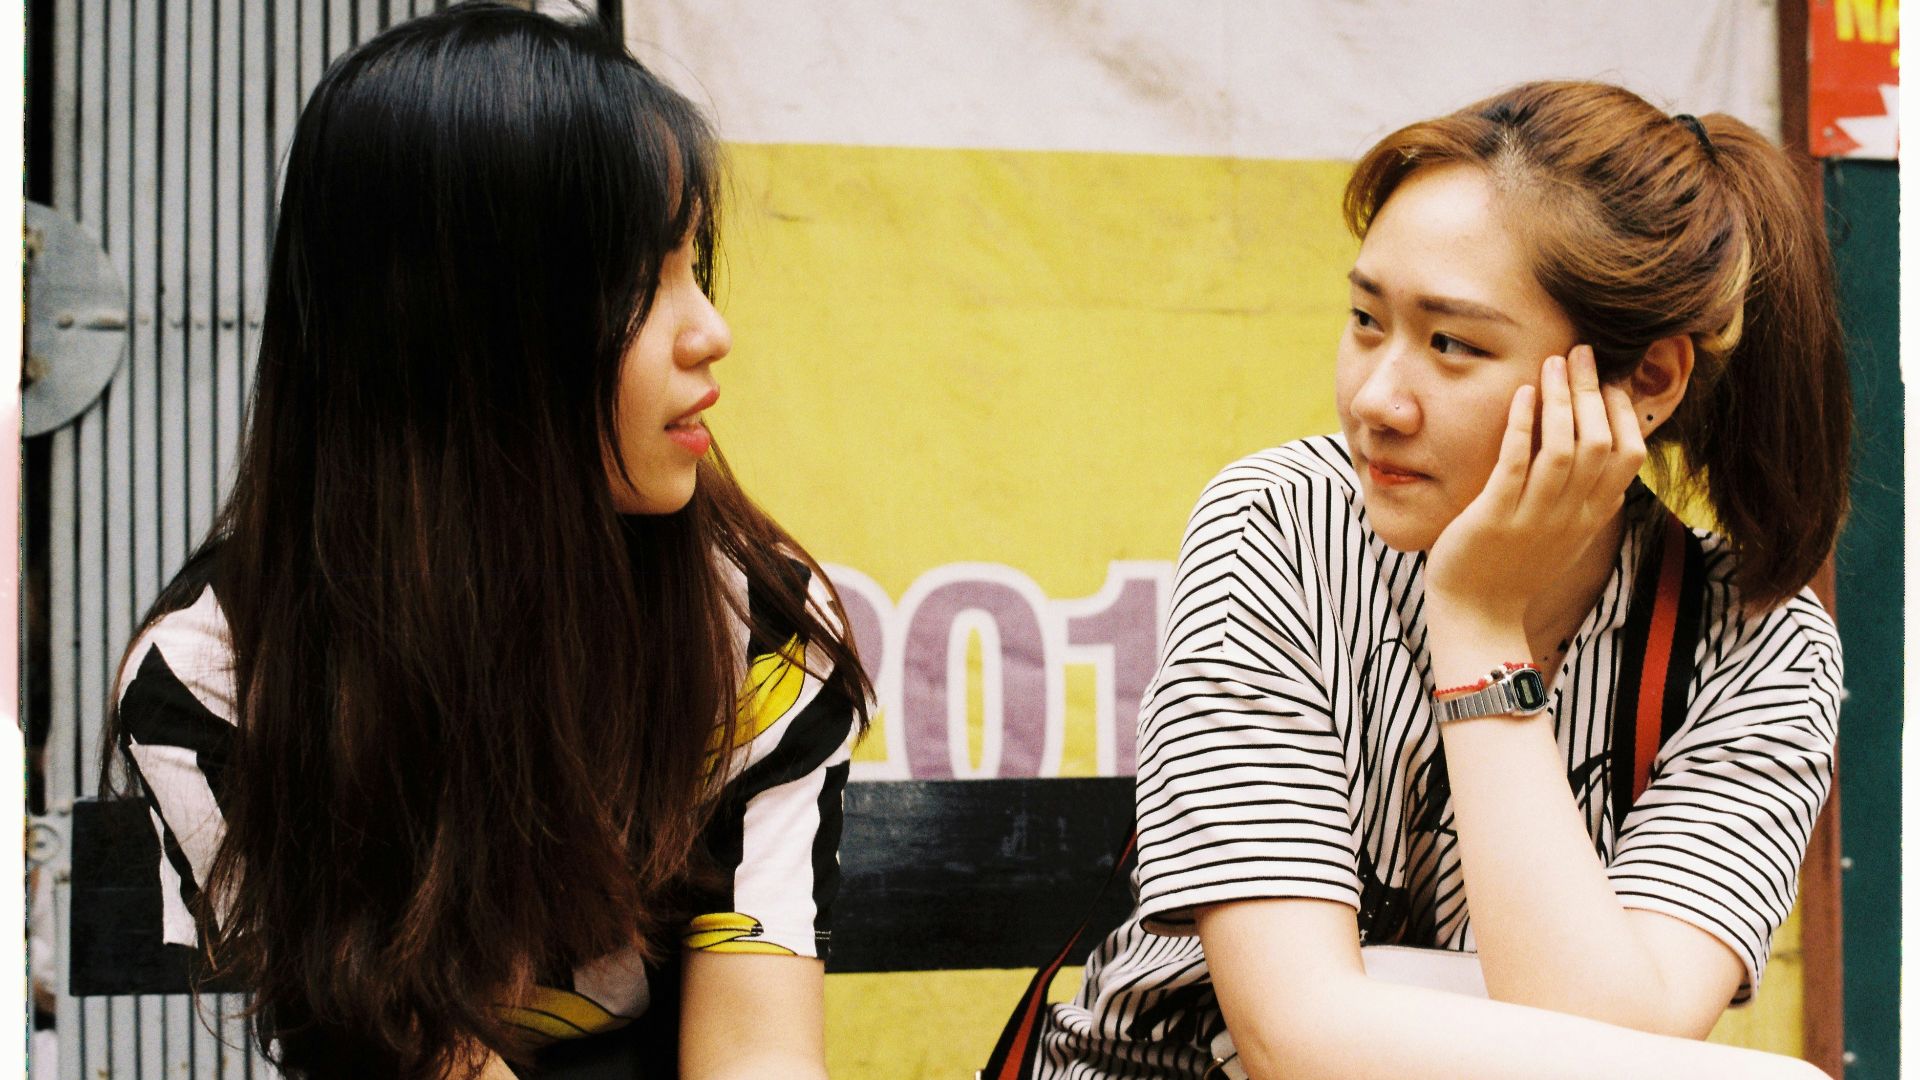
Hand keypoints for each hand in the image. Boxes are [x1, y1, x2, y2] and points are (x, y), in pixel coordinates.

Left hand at [1423, 346, 1645, 624]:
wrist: (1477, 618)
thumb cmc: (1516, 570)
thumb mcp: (1566, 535)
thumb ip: (1590, 501)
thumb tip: (1612, 462)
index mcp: (1592, 516)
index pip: (1630, 455)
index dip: (1622, 412)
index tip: (1608, 380)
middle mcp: (1571, 515)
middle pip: (1600, 442)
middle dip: (1593, 390)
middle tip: (1582, 352)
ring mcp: (1534, 517)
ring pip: (1564, 448)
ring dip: (1561, 399)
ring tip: (1554, 362)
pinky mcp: (1494, 517)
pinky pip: (1515, 464)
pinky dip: (1521, 424)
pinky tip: (1520, 394)